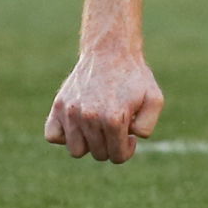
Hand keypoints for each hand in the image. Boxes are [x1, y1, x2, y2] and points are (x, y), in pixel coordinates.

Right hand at [44, 48, 163, 162]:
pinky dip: (64, 136)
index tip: (129, 135)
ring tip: (98, 126)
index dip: (126, 150)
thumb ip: (147, 126)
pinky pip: (53, 136)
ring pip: (76, 150)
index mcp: (113, 119)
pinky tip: (79, 124)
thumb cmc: (134, 77)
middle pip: (98, 154)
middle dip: (110, 145)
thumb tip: (129, 139)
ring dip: (89, 143)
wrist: (111, 51)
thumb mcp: (154, 99)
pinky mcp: (58, 106)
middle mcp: (89, 118)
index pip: (117, 156)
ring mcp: (70, 113)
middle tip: (116, 126)